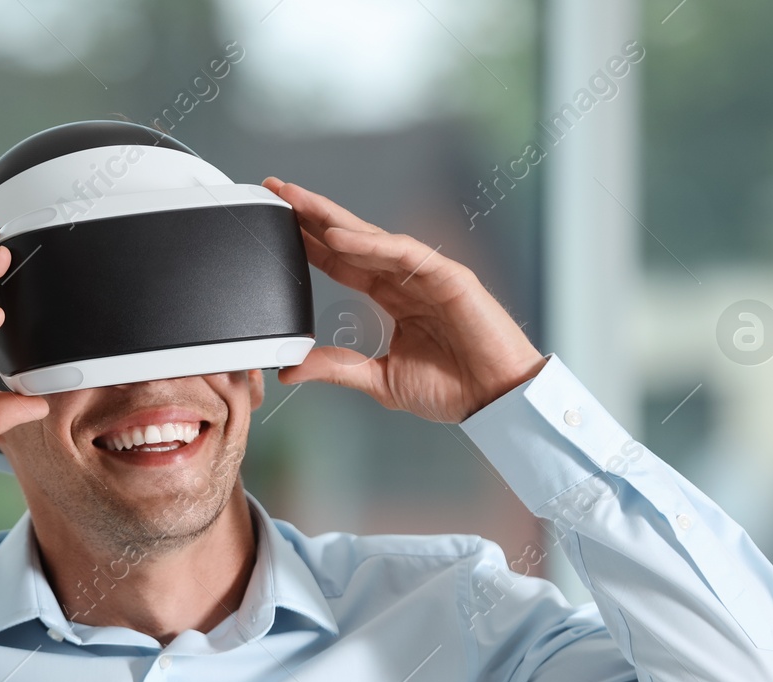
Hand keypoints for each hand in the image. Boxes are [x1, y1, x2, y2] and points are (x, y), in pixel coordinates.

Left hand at [262, 177, 544, 422]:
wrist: (496, 402)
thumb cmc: (452, 389)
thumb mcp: (380, 380)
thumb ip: (336, 369)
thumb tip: (290, 368)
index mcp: (392, 297)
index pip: (342, 261)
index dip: (310, 241)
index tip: (278, 224)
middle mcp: (406, 279)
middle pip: (351, 237)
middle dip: (313, 213)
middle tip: (276, 190)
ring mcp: (427, 274)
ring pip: (372, 237)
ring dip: (333, 218)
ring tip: (296, 202)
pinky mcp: (449, 278)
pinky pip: (403, 254)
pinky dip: (369, 243)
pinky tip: (337, 236)